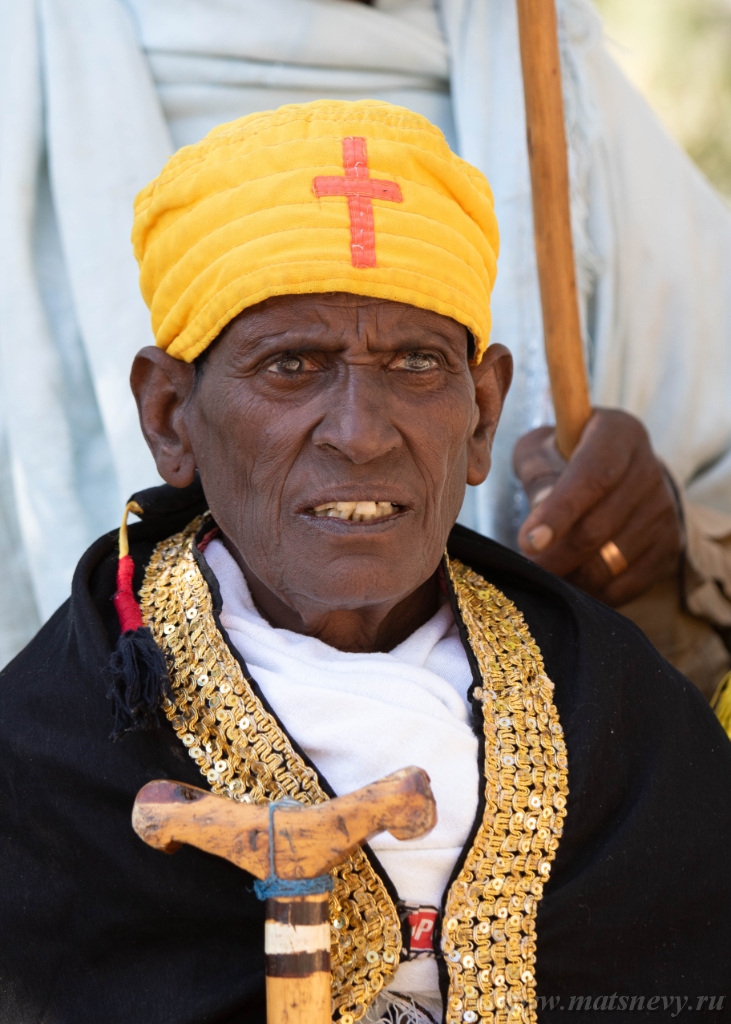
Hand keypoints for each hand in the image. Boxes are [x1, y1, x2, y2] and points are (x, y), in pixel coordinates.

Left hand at [513, 410, 682, 605]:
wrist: (614, 469)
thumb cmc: (563, 456)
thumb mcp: (541, 448)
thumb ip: (535, 477)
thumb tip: (535, 531)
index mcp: (618, 435)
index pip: (592, 477)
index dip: (559, 513)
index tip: (528, 543)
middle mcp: (649, 469)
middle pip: (599, 527)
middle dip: (556, 556)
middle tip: (526, 568)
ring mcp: (664, 509)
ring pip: (611, 561)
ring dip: (572, 577)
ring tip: (547, 574)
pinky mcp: (668, 544)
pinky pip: (629, 583)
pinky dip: (596, 593)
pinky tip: (573, 585)